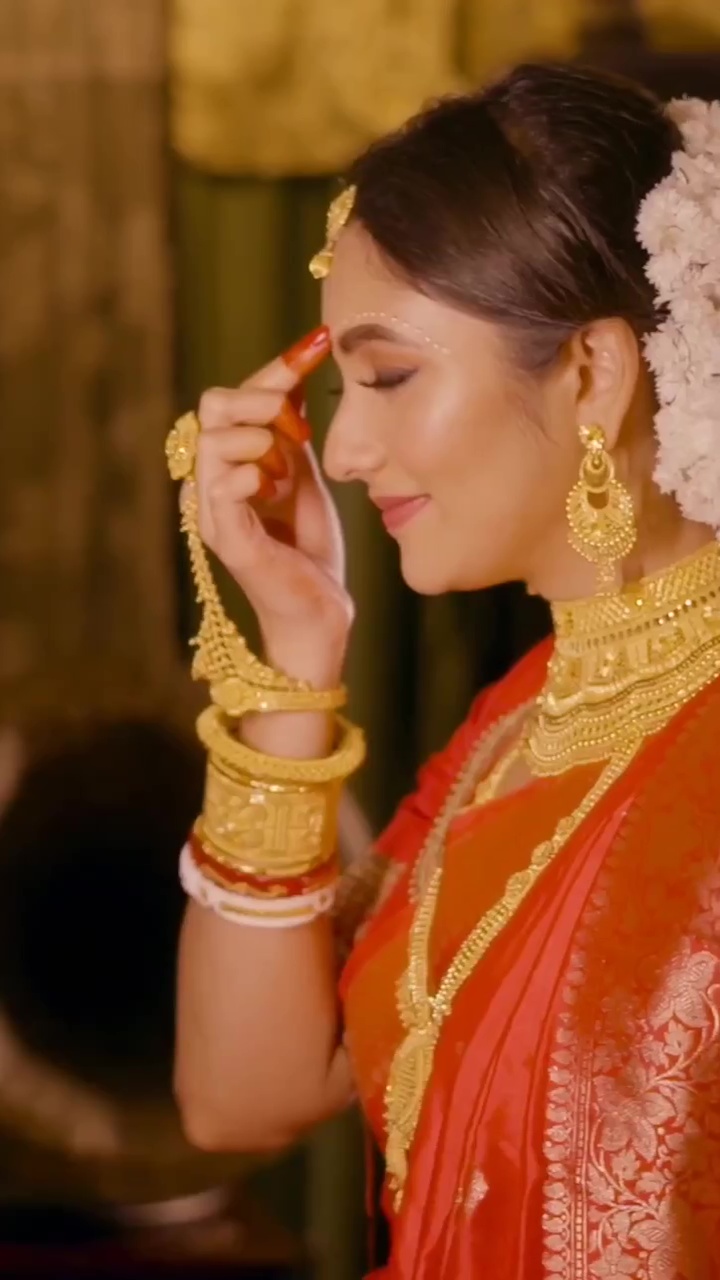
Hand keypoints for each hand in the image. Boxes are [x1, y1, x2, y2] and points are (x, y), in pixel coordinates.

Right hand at [194, 328, 351, 686]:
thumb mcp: (301, 470)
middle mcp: (210, 480)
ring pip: (213, 440)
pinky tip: (274, 485)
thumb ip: (289, 428)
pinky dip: (251, 474)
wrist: (319, 607)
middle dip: (261, 400)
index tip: (321, 342)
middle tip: (299, 426)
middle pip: (213, 406)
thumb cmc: (308, 543)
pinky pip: (221, 487)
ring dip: (260, 439)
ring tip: (287, 465)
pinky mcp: (224, 539)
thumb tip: (298, 371)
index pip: (236, 395)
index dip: (275, 367)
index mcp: (228, 461)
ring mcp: (212, 510)